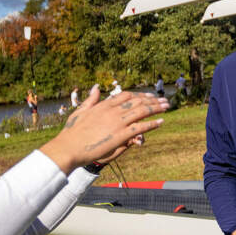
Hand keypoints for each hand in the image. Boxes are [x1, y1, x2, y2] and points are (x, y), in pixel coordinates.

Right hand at [39, 85, 167, 173]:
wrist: (68, 147)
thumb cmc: (71, 132)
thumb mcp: (80, 111)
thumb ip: (91, 99)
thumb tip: (96, 86)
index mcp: (103, 105)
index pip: (126, 95)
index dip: (139, 95)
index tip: (149, 96)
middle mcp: (112, 111)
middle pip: (137, 101)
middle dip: (152, 100)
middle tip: (163, 100)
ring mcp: (117, 122)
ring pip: (141, 111)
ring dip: (156, 108)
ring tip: (167, 107)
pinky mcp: (120, 135)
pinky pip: (140, 127)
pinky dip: (152, 124)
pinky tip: (161, 121)